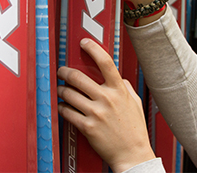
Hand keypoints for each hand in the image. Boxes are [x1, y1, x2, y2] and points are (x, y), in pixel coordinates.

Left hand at [57, 38, 154, 171]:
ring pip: (69, 94)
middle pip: (78, 77)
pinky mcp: (87, 127)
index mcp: (119, 90)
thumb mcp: (134, 102)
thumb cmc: (134, 128)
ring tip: (61, 89)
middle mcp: (107, 98)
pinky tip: (63, 106)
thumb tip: (117, 77)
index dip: (93, 49)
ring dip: (61, 90)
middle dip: (65, 72)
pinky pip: (67, 112)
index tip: (84, 42)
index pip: (105, 62)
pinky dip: (62, 107)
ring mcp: (96, 113)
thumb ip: (125, 86)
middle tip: (62, 71)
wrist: (132, 154)